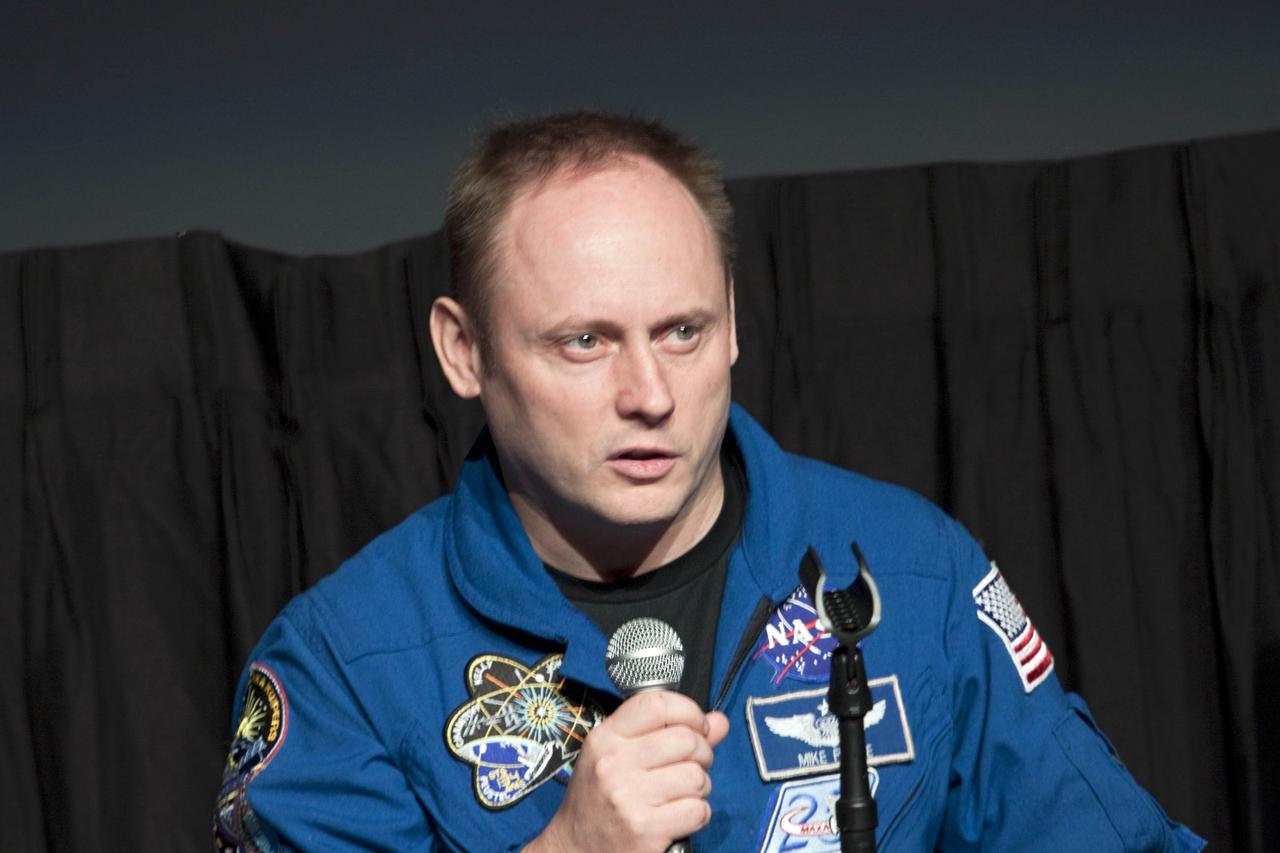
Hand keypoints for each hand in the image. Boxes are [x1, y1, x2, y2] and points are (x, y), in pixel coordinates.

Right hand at [525, 690, 729, 852]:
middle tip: (691, 766)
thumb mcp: (620, 757)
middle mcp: (613, 764)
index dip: (690, 712)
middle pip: (686, 740)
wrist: (574, 849)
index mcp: (606, 738)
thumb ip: (668, 733)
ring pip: (696, 776)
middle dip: (702, 754)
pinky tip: (679, 817)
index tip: (698, 727)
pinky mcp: (645, 829)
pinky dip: (698, 814)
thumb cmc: (599, 800)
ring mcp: (628, 797)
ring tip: (682, 794)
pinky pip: (697, 810)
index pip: (658, 704)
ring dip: (700, 788)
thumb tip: (718, 721)